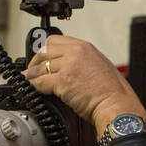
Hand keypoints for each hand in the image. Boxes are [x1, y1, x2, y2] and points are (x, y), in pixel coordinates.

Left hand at [23, 35, 145, 133]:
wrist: (116, 104)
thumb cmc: (112, 91)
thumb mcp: (99, 66)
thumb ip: (81, 62)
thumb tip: (66, 67)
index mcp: (84, 47)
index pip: (55, 41)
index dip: (44, 51)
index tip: (40, 59)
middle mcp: (76, 53)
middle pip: (44, 51)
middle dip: (34, 62)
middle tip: (31, 72)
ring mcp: (68, 66)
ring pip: (40, 67)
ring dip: (32, 76)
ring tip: (28, 82)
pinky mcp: (63, 81)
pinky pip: (40, 82)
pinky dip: (34, 86)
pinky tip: (32, 90)